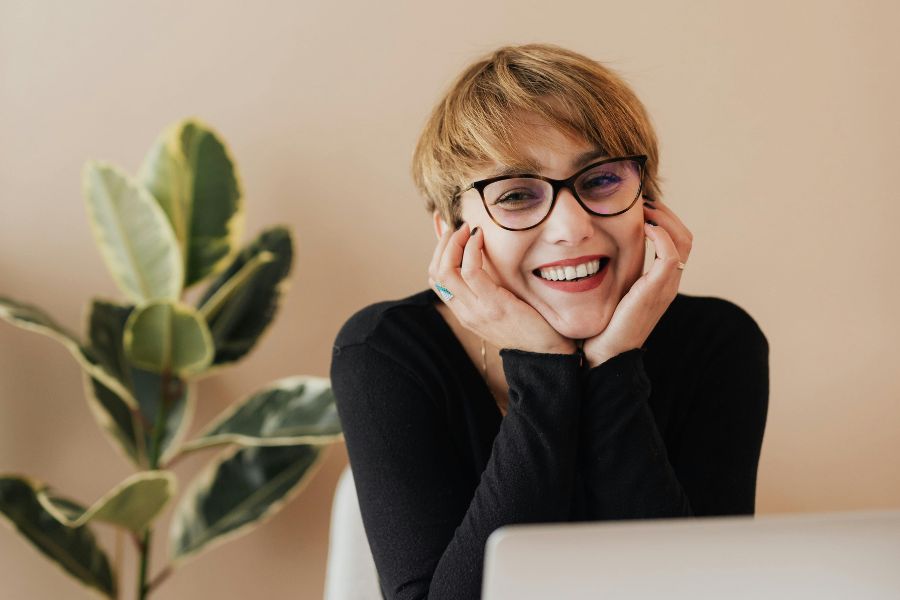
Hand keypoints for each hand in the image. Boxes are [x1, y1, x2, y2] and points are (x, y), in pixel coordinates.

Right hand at [428, 224, 575, 354]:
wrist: (548, 353)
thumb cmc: (531, 326)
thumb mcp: (503, 306)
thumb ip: (490, 288)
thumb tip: (486, 259)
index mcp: (465, 313)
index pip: (436, 280)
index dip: (438, 252)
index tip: (452, 233)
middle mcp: (465, 312)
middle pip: (435, 272)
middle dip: (442, 244)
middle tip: (458, 226)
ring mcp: (476, 310)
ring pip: (446, 270)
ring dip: (454, 242)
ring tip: (467, 228)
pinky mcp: (493, 305)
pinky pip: (471, 271)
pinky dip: (471, 249)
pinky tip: (480, 237)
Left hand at [582, 196, 692, 367]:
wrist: (603, 355)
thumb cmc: (602, 325)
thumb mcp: (610, 291)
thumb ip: (613, 271)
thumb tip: (593, 247)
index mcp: (660, 282)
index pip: (677, 240)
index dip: (663, 218)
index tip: (639, 204)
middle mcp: (668, 283)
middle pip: (685, 235)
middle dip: (666, 212)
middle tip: (641, 199)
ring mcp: (666, 287)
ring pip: (683, 240)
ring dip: (664, 217)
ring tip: (642, 207)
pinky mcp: (657, 291)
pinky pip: (671, 255)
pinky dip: (660, 235)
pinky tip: (642, 226)